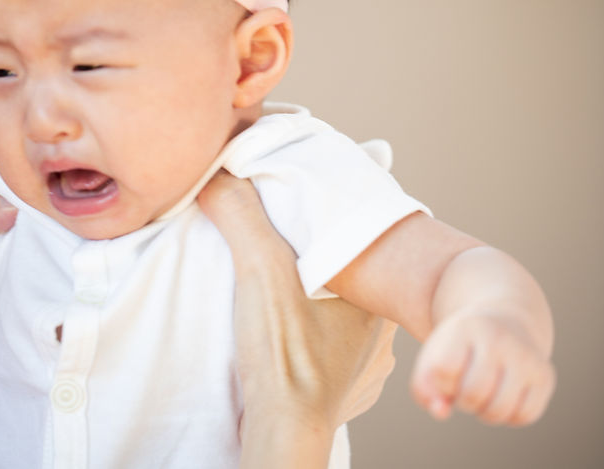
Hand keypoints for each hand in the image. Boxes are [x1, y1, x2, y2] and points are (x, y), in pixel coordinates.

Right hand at [198, 171, 395, 467]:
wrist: (282, 430)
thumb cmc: (285, 356)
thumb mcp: (261, 270)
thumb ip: (242, 214)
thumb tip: (220, 172)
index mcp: (375, 295)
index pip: (367, 244)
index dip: (340, 225)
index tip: (316, 213)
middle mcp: (382, 330)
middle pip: (356, 280)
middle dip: (326, 263)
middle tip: (297, 250)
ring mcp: (368, 365)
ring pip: (347, 316)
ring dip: (322, 302)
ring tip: (293, 290)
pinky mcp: (348, 389)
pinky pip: (338, 349)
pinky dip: (318, 336)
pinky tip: (297, 332)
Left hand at [410, 306, 555, 425]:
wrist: (505, 321)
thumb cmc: (462, 347)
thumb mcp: (435, 356)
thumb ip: (424, 389)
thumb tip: (441, 412)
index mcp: (467, 327)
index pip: (444, 371)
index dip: (441, 382)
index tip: (448, 370)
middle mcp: (500, 338)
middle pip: (472, 394)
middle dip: (463, 400)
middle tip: (466, 385)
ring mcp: (526, 356)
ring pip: (499, 410)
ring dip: (485, 412)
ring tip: (484, 393)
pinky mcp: (545, 375)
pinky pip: (524, 415)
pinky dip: (510, 416)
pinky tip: (504, 397)